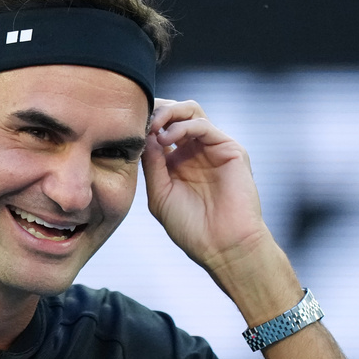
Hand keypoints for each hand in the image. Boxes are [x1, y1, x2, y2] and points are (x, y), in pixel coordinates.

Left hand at [143, 98, 271, 275]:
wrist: (223, 247)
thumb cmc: (191, 228)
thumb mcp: (160, 195)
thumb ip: (152, 164)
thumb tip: (144, 135)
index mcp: (177, 162)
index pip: (160, 130)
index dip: (144, 123)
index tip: (127, 127)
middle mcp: (195, 152)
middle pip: (176, 114)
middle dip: (156, 111)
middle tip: (140, 120)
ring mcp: (213, 149)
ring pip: (191, 111)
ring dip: (169, 112)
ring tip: (153, 126)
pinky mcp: (231, 150)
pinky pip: (205, 126)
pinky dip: (183, 126)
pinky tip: (167, 139)